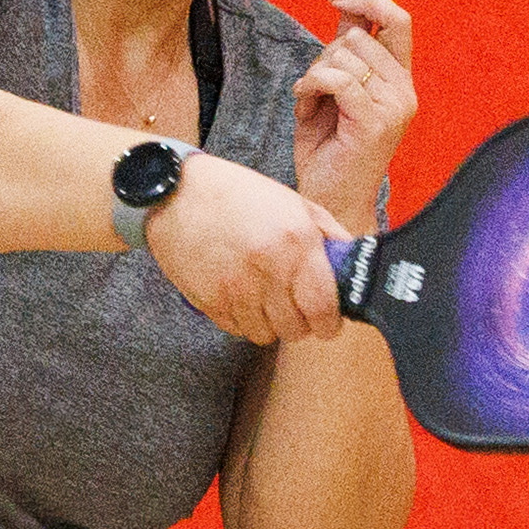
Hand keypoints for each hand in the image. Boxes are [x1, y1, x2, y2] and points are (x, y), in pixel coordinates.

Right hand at [144, 153, 350, 345]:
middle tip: (296, 308)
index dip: (330, 324)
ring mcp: (236, 289)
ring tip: (265, 298)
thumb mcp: (294, 202)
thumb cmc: (239, 194)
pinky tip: (241, 295)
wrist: (177, 193)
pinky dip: (243, 319)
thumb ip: (328, 233)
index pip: (324, 308)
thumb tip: (351, 262)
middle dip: (301, 323)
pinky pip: (236, 329)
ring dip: (270, 323)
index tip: (329, 322)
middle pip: (295, 329)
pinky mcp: (209, 301)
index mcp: (296, 243)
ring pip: (265, 334)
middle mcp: (269, 270)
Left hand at [294, 0, 416, 226]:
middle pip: (357, 36)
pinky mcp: (376, 123)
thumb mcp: (334, 89)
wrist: (329, 200)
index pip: (398, 19)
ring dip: (313, 76)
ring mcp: (394, 107)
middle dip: (322, 55)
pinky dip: (311, 86)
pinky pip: (337, 80)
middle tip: (314, 89)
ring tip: (311, 106)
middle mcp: (404, 91)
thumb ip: (343, 50)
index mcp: (399, 80)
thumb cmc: (327, 148)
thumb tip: (344, 4)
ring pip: (344, 56)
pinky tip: (303, 107)